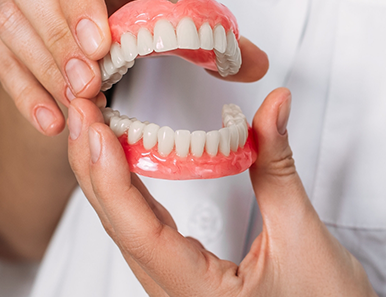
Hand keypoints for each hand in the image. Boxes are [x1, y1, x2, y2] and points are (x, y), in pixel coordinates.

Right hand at [0, 0, 155, 135]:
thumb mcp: (146, 2)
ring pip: (5, 19)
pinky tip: (50, 120)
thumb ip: (154, 16)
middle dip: (60, 42)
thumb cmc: (123, 2)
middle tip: (88, 85)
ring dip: (42, 70)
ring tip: (75, 104)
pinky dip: (23, 91)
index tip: (99, 48)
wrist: (91, 14)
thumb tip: (175, 40)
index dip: (84, 1)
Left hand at [67, 88, 376, 296]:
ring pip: (121, 222)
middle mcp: (171, 289)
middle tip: (82, 107)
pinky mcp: (178, 269)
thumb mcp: (302, 236)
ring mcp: (170, 280)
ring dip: (103, 170)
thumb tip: (274, 107)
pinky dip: (123, 186)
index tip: (94, 127)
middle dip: (92, 161)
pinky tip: (119, 158)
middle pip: (116, 221)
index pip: (138, 229)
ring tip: (93, 122)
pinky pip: (138, 224)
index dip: (110, 175)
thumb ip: (278, 167)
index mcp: (195, 292)